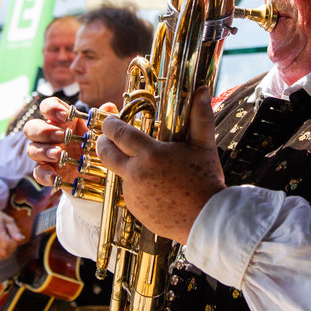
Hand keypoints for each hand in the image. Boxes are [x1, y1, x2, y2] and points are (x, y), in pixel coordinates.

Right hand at [0, 206, 25, 260]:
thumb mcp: (9, 220)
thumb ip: (15, 230)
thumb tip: (21, 239)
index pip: (6, 244)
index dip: (14, 244)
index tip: (17, 238)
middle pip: (4, 252)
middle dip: (12, 248)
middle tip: (14, 241)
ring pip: (0, 256)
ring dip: (8, 252)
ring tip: (10, 244)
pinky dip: (3, 255)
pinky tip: (5, 248)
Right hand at [25, 97, 102, 186]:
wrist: (99, 173)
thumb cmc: (97, 145)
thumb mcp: (103, 132)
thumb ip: (103, 119)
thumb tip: (108, 106)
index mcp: (63, 121)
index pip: (47, 107)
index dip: (52, 108)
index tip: (66, 116)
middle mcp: (50, 135)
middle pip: (32, 127)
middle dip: (44, 130)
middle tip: (61, 136)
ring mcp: (46, 154)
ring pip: (31, 149)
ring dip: (43, 150)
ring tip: (59, 154)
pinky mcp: (48, 172)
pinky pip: (37, 172)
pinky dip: (44, 174)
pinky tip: (54, 177)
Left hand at [97, 88, 225, 243]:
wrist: (208, 220)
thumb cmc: (206, 180)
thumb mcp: (204, 146)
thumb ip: (200, 116)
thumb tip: (201, 90)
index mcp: (151, 155)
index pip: (119, 133)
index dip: (110, 124)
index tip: (109, 119)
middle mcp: (136, 174)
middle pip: (106, 154)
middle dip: (103, 142)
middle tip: (105, 138)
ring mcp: (133, 194)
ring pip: (120, 174)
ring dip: (125, 166)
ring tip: (145, 165)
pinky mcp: (135, 210)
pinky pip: (130, 193)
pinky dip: (138, 187)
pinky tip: (156, 187)